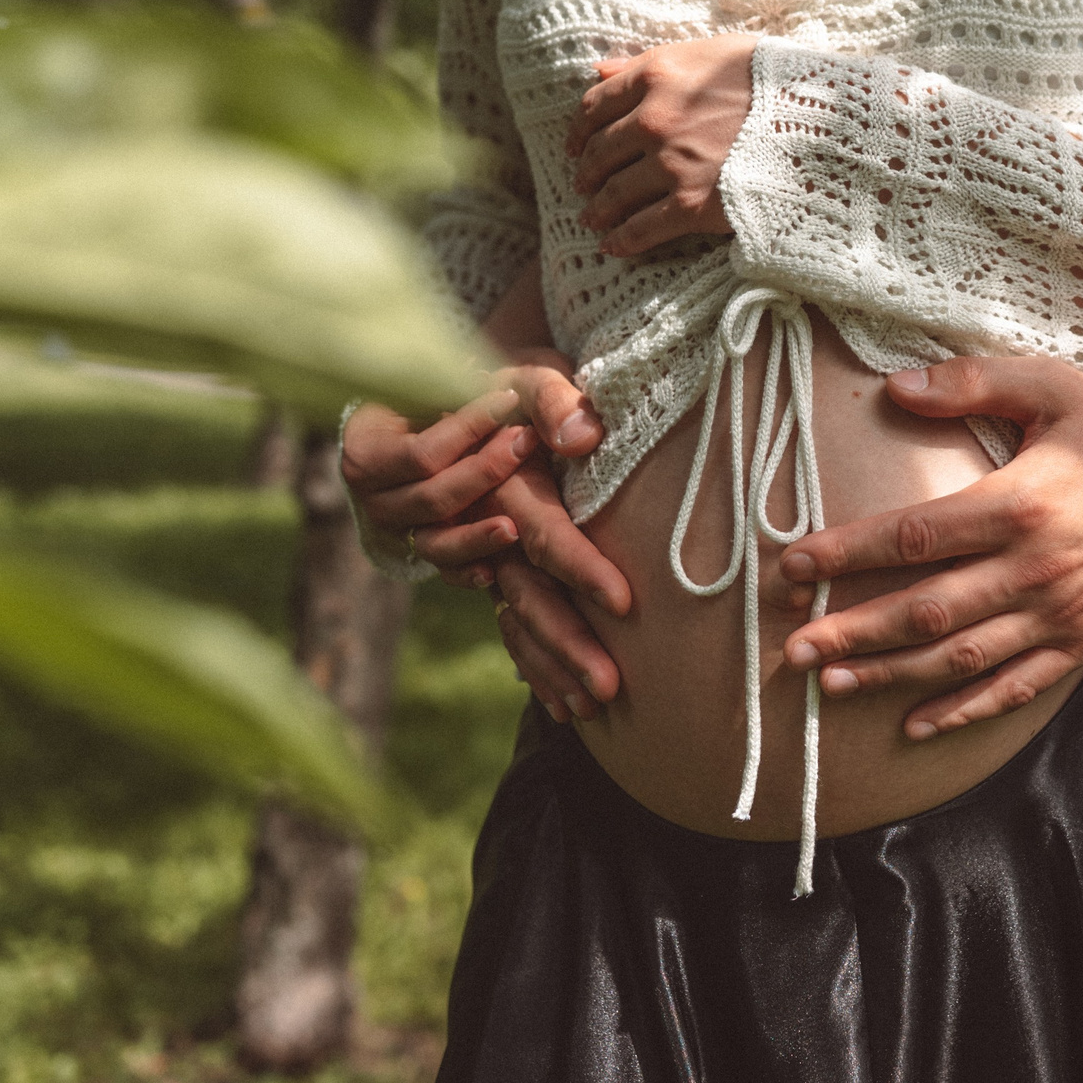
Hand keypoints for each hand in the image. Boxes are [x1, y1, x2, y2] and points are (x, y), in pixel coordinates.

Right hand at [340, 389, 538, 564]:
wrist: (407, 432)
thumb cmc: (422, 400)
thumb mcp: (428, 381)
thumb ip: (452, 384)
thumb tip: (483, 379)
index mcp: (366, 454)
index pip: (422, 452)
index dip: (467, 427)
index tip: (508, 398)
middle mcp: (374, 499)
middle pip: (432, 497)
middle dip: (484, 470)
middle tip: (526, 440)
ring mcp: (396, 530)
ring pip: (435, 542)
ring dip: (475, 535)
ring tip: (513, 527)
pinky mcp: (419, 551)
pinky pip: (442, 571)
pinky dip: (467, 572)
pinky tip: (494, 571)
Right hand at [341, 356, 632, 720]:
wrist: (458, 395)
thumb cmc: (507, 384)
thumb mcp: (530, 374)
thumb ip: (555, 400)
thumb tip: (581, 438)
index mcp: (503, 486)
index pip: (547, 534)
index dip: (583, 569)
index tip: (625, 604)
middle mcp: (487, 528)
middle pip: (526, 596)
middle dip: (567, 643)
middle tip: (609, 689)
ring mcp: (483, 554)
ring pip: (513, 620)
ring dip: (548, 665)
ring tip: (589, 708)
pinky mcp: (489, 568)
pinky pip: (505, 625)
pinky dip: (530, 664)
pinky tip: (558, 703)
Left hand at [568, 34, 757, 256]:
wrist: (821, 121)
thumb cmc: (774, 79)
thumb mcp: (713, 51)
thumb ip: (653, 60)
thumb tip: (600, 70)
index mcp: (658, 76)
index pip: (595, 105)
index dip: (579, 129)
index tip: (575, 144)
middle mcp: (655, 120)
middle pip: (600, 151)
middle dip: (586, 171)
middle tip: (582, 183)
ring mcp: (672, 165)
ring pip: (614, 193)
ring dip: (597, 209)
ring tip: (591, 218)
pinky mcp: (692, 205)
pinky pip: (642, 228)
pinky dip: (622, 240)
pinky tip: (612, 246)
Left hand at [776, 357, 1082, 739]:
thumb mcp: (1050, 387)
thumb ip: (970, 382)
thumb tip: (893, 388)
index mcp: (1019, 504)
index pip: (913, 535)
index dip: (846, 554)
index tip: (791, 566)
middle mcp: (1036, 570)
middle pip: (926, 611)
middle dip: (852, 633)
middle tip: (790, 649)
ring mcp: (1060, 615)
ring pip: (961, 659)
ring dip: (891, 676)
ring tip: (830, 684)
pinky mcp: (1082, 643)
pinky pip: (1015, 687)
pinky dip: (964, 711)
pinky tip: (915, 722)